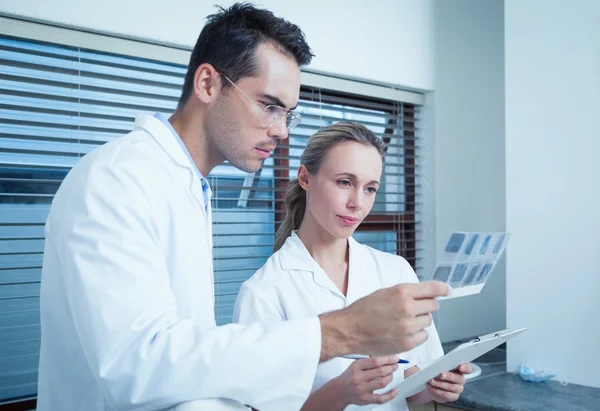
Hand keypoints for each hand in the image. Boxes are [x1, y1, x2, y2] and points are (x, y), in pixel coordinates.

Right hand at [322, 281, 447, 358]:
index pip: (432, 289)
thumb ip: (405, 293)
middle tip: (413, 309)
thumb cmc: (363, 310)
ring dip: (420, 321)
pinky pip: (424, 336)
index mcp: (401, 292)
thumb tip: (423, 294)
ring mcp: (408, 326)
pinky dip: (417, 334)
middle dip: (425, 306)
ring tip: (402, 322)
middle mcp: (407, 308)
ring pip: (428, 321)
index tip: (447, 291)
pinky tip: (403, 332)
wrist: (350, 330)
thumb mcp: (384, 293)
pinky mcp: (407, 342)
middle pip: (433, 306)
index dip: (443, 289)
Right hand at [335, 356, 399, 406]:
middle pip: (380, 371)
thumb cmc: (350, 376)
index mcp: (356, 366)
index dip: (387, 359)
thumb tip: (387, 359)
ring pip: (382, 383)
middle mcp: (358, 377)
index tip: (395, 358)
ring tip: (392, 374)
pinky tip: (396, 390)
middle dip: (391, 368)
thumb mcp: (355, 365)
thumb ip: (368, 362)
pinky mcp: (365, 399)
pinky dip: (391, 394)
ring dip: (390, 377)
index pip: (375, 361)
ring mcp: (362, 389)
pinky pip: (381, 398)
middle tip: (395, 366)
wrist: (340, 391)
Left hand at [426, 363, 471, 402]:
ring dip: (439, 384)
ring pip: (450, 387)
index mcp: (460, 369)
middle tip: (441, 375)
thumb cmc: (437, 371)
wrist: (432, 384)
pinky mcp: (453, 397)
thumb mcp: (439, 366)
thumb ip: (442, 364)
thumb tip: (438, 365)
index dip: (465, 368)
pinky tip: (430, 387)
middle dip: (449, 376)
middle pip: (458, 378)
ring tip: (431, 381)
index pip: (468, 368)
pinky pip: (445, 395)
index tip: (460, 367)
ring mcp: (458, 389)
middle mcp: (461, 379)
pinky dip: (436, 390)